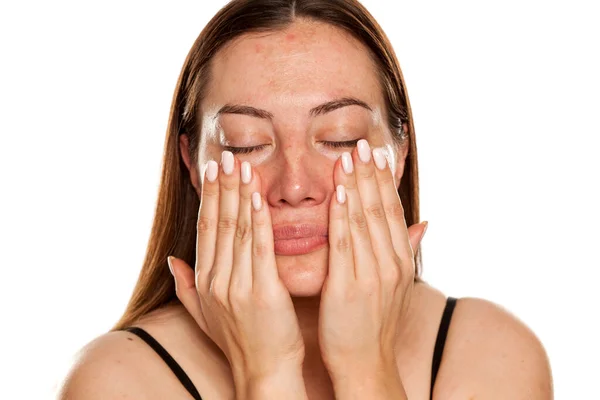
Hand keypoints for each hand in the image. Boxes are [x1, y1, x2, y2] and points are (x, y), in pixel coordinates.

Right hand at [167, 152, 305, 395]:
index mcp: (205, 281)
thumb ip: (186, 287)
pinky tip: (258, 196)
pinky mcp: (262, 291)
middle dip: (222, 186)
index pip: (206, 229)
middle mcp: (216, 279)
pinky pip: (259, 248)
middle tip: (225, 155)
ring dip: (239, 194)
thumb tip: (172, 260)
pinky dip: (258, 220)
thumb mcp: (205, 315)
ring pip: (237, 230)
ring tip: (242, 165)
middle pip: (219, 223)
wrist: (264, 371)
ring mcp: (236, 285)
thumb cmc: (240, 341)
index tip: (212, 170)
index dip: (209, 198)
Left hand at [319, 140, 426, 387]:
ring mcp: (372, 275)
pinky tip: (340, 193)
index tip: (378, 154)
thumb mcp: (396, 285)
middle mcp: (391, 264)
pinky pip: (346, 244)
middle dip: (371, 174)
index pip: (392, 212)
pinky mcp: (350, 287)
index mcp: (400, 261)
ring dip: (357, 186)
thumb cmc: (374, 323)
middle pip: (381, 210)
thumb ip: (406, 250)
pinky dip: (343, 216)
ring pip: (365, 221)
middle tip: (363, 143)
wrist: (367, 363)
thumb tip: (424, 223)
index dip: (385, 181)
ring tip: (350, 157)